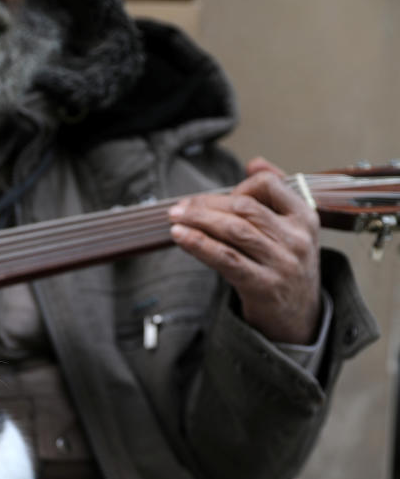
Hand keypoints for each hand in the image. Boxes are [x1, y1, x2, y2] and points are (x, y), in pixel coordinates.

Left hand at [168, 158, 320, 344]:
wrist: (299, 316)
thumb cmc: (286, 264)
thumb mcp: (292, 229)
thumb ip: (275, 194)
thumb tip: (254, 162)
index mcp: (305, 217)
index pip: (269, 185)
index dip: (239, 187)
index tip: (220, 198)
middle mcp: (297, 238)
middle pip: (244, 208)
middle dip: (206, 204)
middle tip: (179, 207)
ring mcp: (281, 262)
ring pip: (233, 231)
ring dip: (198, 221)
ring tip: (174, 217)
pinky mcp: (262, 285)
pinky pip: (225, 258)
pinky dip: (199, 244)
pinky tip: (179, 236)